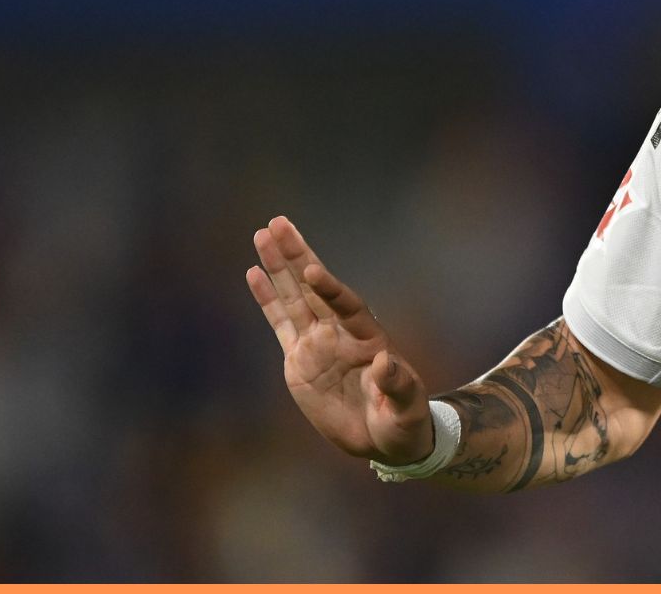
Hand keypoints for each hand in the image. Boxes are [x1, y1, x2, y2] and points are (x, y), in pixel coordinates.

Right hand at [247, 216, 433, 463]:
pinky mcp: (299, 358)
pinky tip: (255, 272)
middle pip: (315, 288)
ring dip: (279, 266)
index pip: (347, 307)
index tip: (314, 271)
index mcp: (368, 338)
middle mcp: (341, 333)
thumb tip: (384, 361)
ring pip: (294, 297)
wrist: (384, 437)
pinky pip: (280, 322)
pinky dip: (268, 298)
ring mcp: (318, 342)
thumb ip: (396, 384)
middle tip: (278, 223)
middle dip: (298, 256)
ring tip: (263, 234)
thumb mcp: (405, 407)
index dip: (331, 290)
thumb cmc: (402, 420)